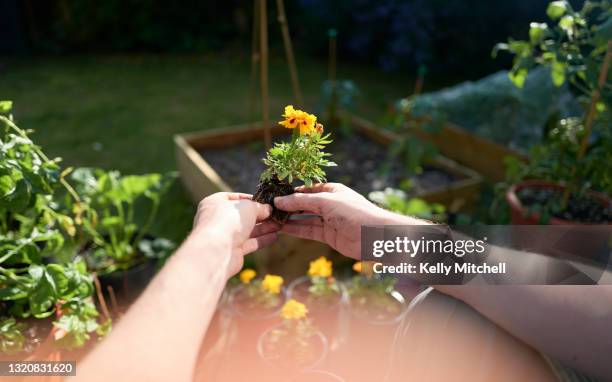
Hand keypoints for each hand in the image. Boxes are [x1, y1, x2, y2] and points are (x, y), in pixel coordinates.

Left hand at [193, 192, 279, 275]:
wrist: (216, 251)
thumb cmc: (228, 220)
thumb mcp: (248, 207)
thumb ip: (259, 207)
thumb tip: (269, 209)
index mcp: (215, 203)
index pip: (234, 198)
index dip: (249, 198)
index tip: (265, 200)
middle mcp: (218, 219)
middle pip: (242, 215)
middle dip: (261, 215)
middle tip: (276, 214)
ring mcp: (225, 236)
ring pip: (247, 230)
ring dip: (264, 227)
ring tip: (280, 224)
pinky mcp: (232, 251)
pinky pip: (249, 243)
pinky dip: (261, 240)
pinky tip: (275, 237)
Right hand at [274, 183, 418, 258]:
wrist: (375, 236)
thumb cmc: (354, 212)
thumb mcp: (325, 201)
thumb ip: (301, 201)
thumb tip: (279, 201)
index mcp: (331, 190)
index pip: (306, 189)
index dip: (290, 192)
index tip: (273, 194)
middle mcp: (329, 204)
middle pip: (304, 204)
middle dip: (288, 206)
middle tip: (268, 208)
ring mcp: (329, 220)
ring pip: (305, 218)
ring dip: (290, 219)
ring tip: (271, 219)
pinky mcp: (328, 235)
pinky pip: (309, 230)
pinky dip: (296, 229)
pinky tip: (282, 228)